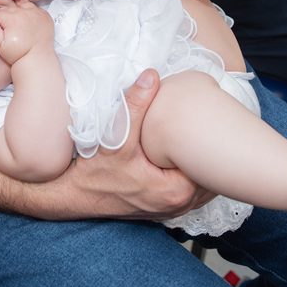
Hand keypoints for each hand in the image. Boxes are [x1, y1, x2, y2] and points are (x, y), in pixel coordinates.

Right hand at [0, 0, 53, 64]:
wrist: (37, 60)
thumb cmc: (19, 54)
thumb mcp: (0, 46)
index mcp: (11, 19)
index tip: (1, 28)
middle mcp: (24, 13)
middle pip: (10, 8)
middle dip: (7, 16)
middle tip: (10, 28)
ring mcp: (36, 13)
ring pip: (22, 4)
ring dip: (19, 11)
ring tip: (19, 23)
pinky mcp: (45, 16)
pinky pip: (35, 8)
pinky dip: (31, 13)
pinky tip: (29, 22)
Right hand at [58, 70, 214, 217]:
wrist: (74, 197)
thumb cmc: (94, 173)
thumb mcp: (115, 138)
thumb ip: (135, 106)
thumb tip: (150, 76)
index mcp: (174, 190)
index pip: (210, 165)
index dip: (211, 141)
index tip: (208, 121)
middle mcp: (178, 205)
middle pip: (211, 177)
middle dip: (210, 153)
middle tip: (209, 125)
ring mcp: (172, 210)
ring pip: (204, 186)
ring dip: (202, 166)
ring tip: (201, 139)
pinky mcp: (165, 209)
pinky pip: (191, 192)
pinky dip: (192, 176)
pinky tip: (185, 157)